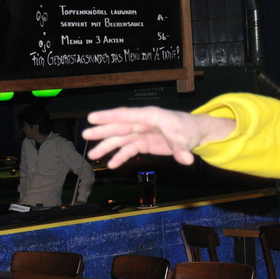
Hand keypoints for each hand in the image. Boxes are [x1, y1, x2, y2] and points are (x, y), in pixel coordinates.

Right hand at [82, 106, 235, 167]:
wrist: (194, 134)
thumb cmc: (188, 130)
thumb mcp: (185, 140)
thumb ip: (182, 150)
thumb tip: (186, 160)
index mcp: (150, 115)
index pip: (127, 114)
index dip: (109, 116)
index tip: (92, 117)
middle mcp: (142, 123)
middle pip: (119, 126)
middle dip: (102, 131)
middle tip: (85, 134)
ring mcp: (141, 132)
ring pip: (121, 138)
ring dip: (107, 146)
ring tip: (92, 155)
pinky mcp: (143, 142)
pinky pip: (128, 149)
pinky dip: (120, 156)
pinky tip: (111, 164)